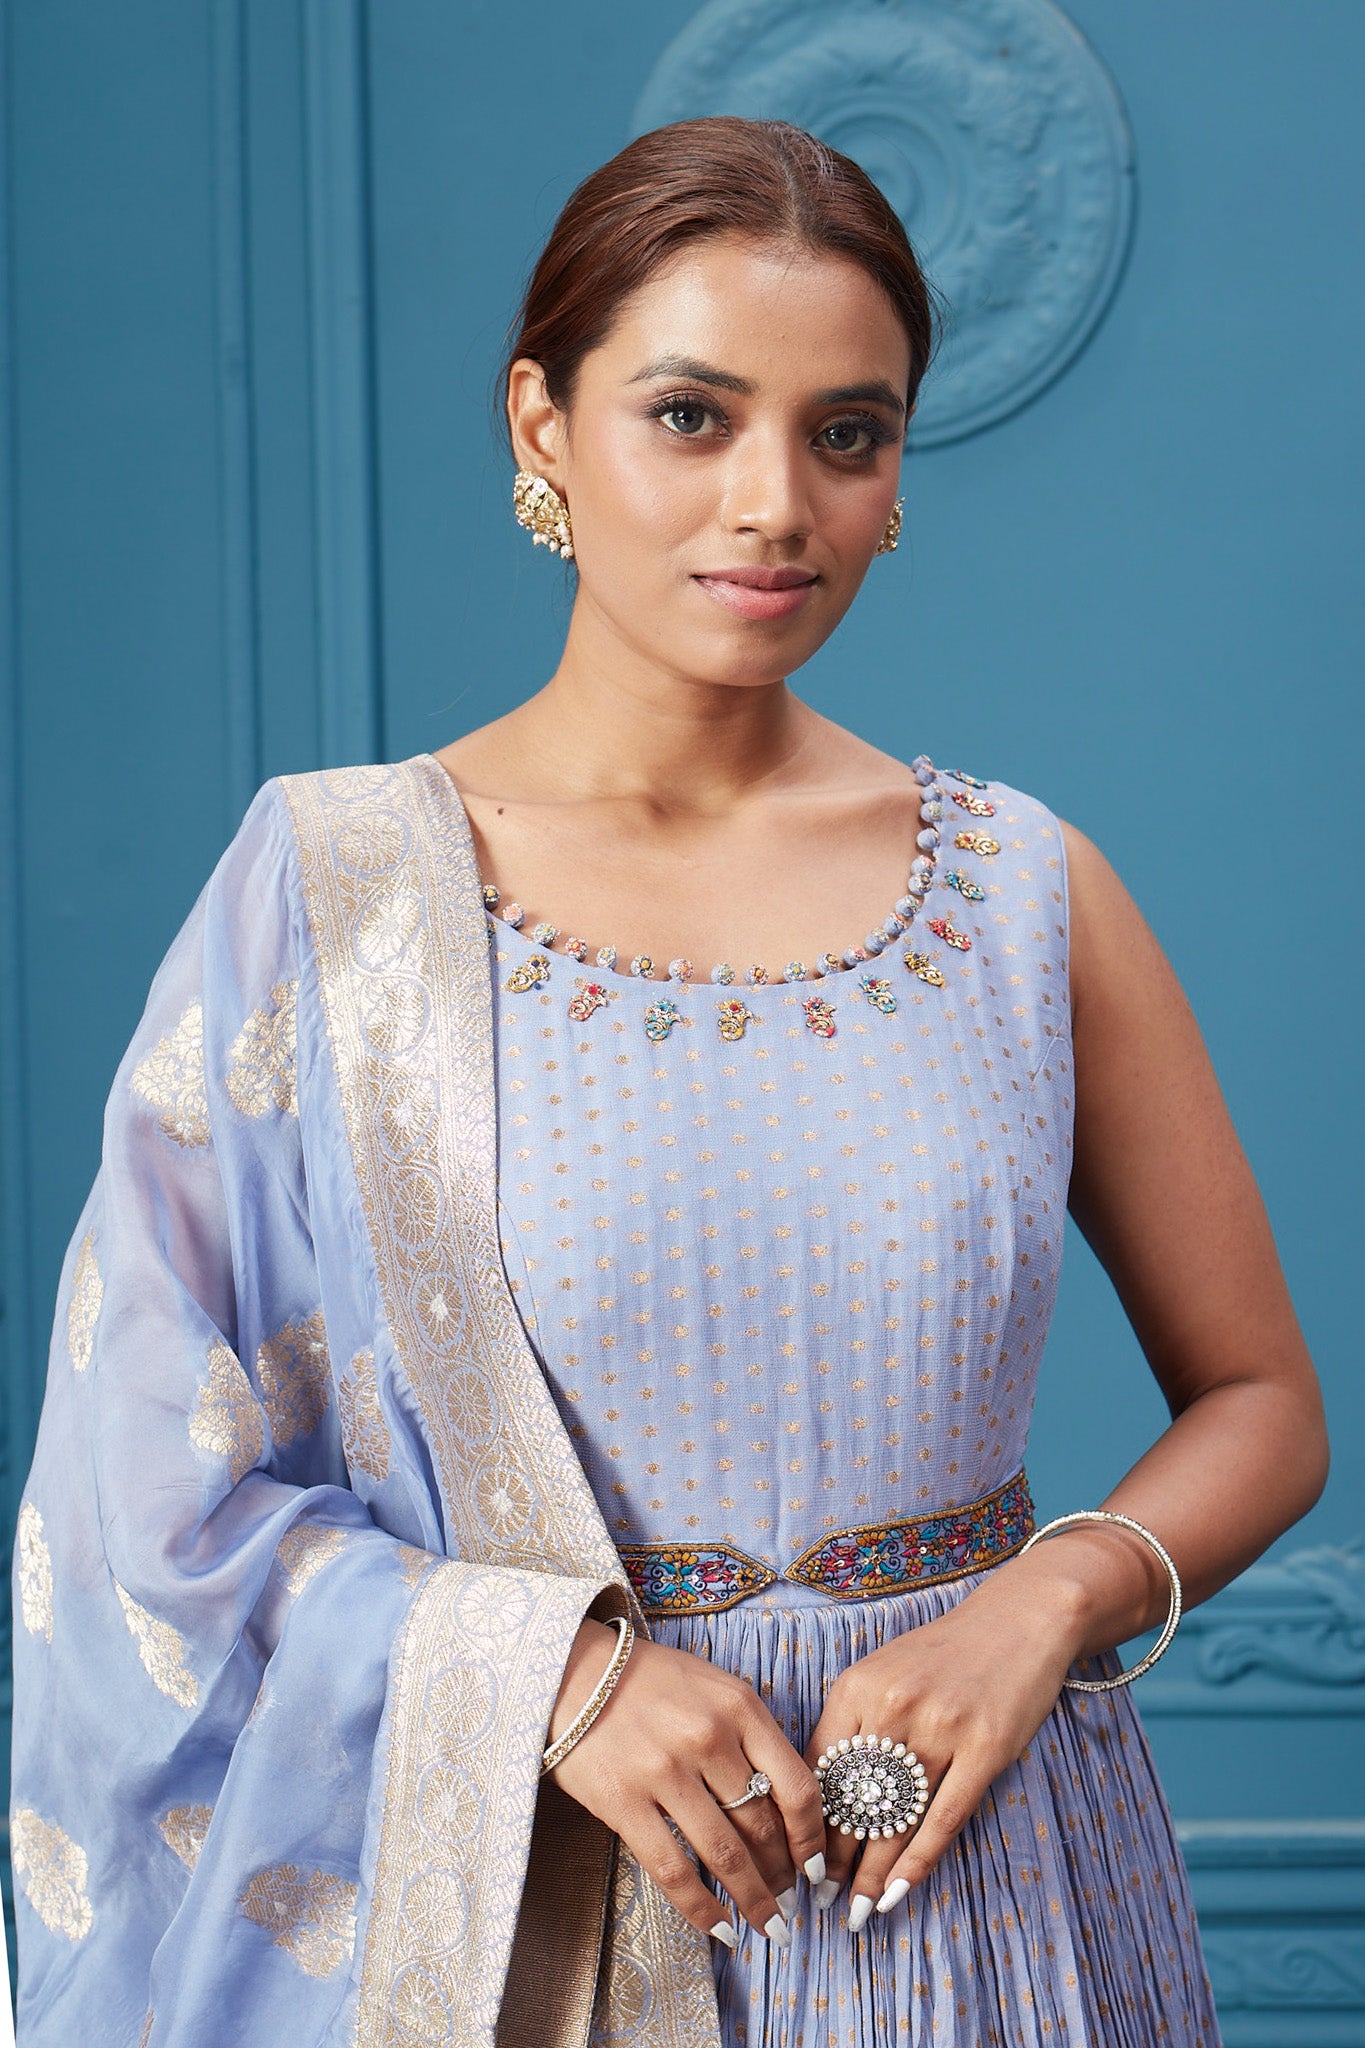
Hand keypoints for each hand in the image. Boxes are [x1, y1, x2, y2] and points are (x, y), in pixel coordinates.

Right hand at [547, 1619, 827, 1947]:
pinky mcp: (624, 1802)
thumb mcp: (715, 1688)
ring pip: (725, 1855)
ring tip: (768, 1924)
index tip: (816, 1865)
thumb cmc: (652, 1681)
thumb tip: (785, 1808)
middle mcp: (707, 1737)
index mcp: (739, 1706)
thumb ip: (751, 1736)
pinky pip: (673, 1870)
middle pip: (763, 1825)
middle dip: (783, 1873)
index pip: (796, 1786)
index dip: (811, 1837)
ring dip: (753, 1899)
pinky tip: (721, 1928)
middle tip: (789, 1899)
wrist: (576, 1671)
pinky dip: (702, 1909)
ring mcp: (664, 1771)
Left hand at [803, 1556, 1088, 1927]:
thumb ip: (853, 1723)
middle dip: (833, 1858)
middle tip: (818, 1901)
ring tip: (855, 1911)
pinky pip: (944, 1819)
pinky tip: (898, 1892)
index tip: (796, 1860)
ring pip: (895, 1819)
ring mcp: (942, 1729)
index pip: (818, 1769)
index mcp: (858, 1687)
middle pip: (853, 1800)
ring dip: (871, 1873)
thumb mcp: (883, 1672)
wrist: (1017, 1620)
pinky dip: (918, 1862)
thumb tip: (821, 1793)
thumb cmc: (944, 1653)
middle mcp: (894, 1707)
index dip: (804, 1822)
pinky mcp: (985, 1749)